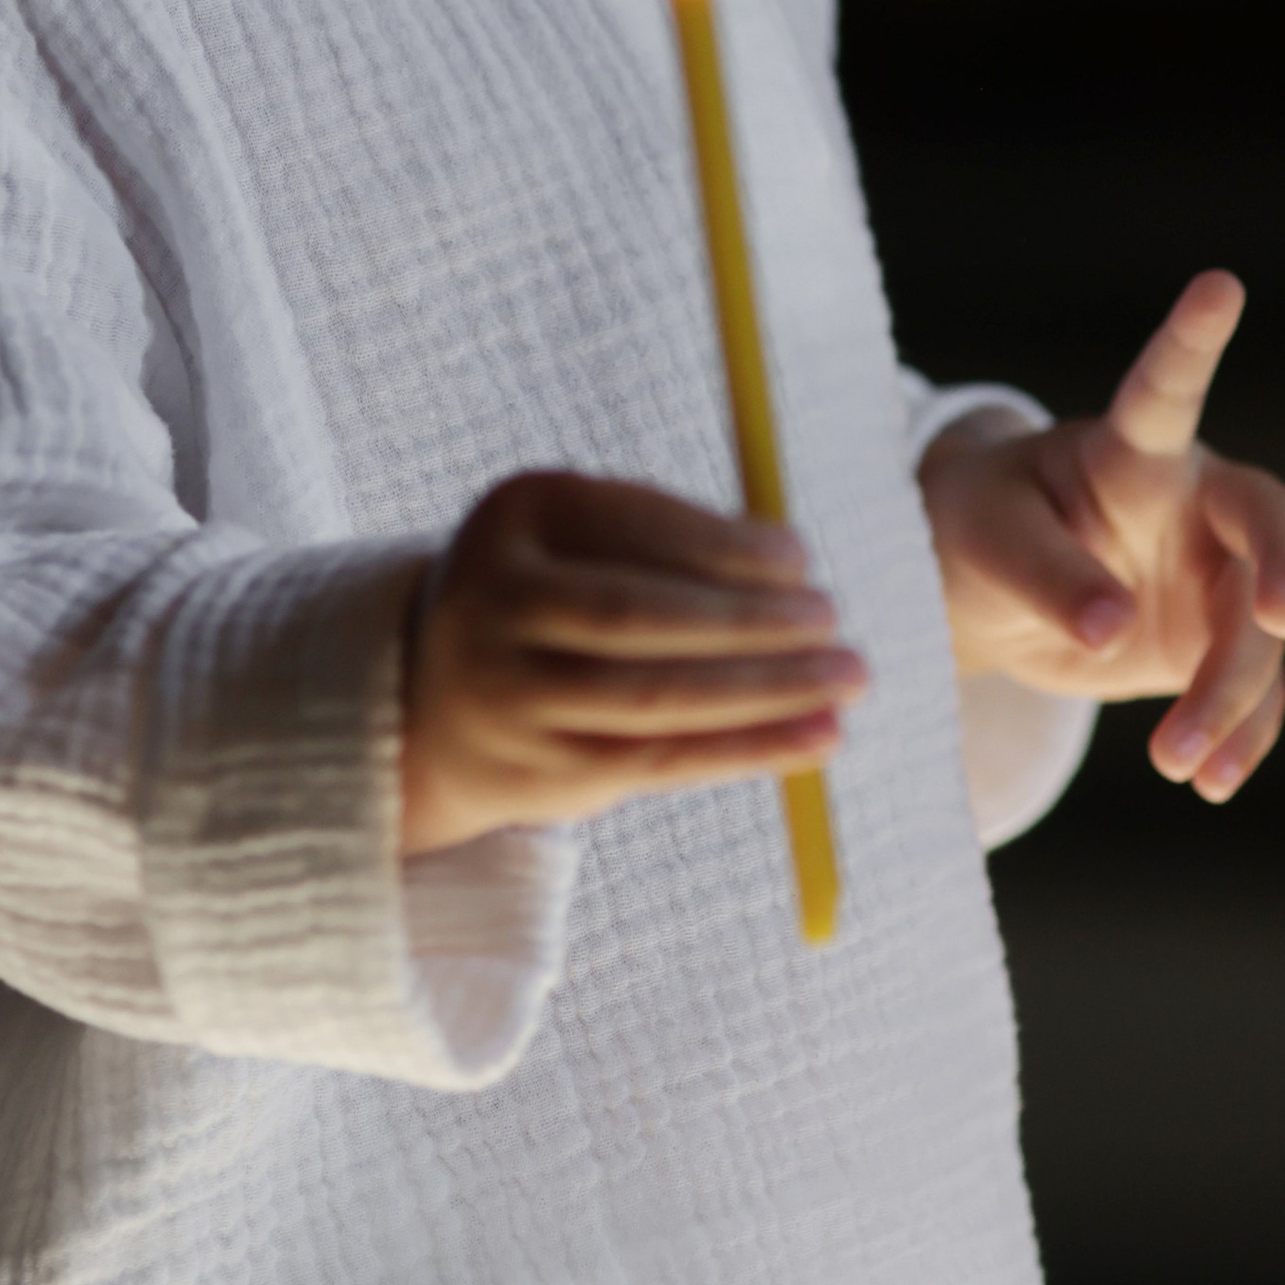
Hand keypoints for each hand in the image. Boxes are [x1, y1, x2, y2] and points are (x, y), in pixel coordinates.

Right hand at [402, 469, 868, 856]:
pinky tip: (815, 738)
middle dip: (747, 621)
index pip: (629, 523)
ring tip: (847, 682)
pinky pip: (657, 762)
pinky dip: (746, 751)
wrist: (437, 699)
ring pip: (653, 698)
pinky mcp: (538, 770)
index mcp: (516, 514)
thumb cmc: (557, 595)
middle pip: (636, 615)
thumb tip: (793, 566)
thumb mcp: (586, 540)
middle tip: (833, 622)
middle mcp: (496, 600)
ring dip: (764, 692)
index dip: (722, 545)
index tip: (801, 559)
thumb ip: (672, 544)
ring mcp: (509, 692)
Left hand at [920, 271, 1284, 803]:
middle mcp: (1191, 504)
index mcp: (1131, 451)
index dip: (1193, 338)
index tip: (1219, 281)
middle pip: (1271, 522)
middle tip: (1284, 616)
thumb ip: (1046, 576)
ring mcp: (1211, 578)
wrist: (984, 596)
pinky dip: (1238, 739)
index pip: (1168, 387)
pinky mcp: (1210, 645)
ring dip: (1231, 698)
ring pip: (1258, 633)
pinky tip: (1212, 781)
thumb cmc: (976, 530)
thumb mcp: (985, 542)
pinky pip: (1251, 695)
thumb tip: (1114, 630)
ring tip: (1178, 765)